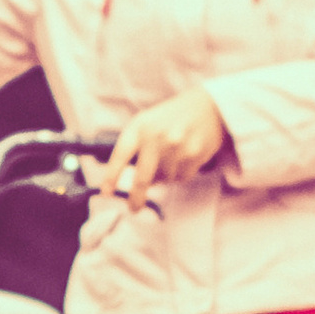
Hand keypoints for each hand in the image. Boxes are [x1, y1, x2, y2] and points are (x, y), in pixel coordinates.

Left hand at [91, 86, 229, 227]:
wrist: (208, 106)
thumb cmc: (172, 117)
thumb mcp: (148, 122)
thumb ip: (136, 146)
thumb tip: (133, 180)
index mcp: (140, 126)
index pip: (120, 155)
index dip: (111, 176)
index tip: (106, 192)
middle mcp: (157, 136)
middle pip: (142, 178)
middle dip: (136, 197)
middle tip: (134, 207)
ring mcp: (176, 146)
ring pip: (164, 179)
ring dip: (165, 176)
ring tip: (172, 157)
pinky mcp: (194, 154)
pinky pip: (181, 177)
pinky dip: (180, 173)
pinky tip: (184, 157)